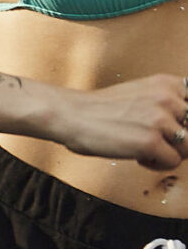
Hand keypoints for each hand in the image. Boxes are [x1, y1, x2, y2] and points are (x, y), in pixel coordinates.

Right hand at [56, 73, 187, 172]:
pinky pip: (172, 162)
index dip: (186, 123)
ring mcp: (160, 119)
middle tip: (158, 141)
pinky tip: (138, 156)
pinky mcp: (151, 141)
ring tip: (147, 149)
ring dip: (169, 154)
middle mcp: (168, 98)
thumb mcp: (142, 94)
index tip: (173, 130)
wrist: (72, 115)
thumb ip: (168, 103)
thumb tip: (187, 128)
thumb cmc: (102, 109)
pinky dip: (156, 165)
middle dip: (179, 141)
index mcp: (167, 83)